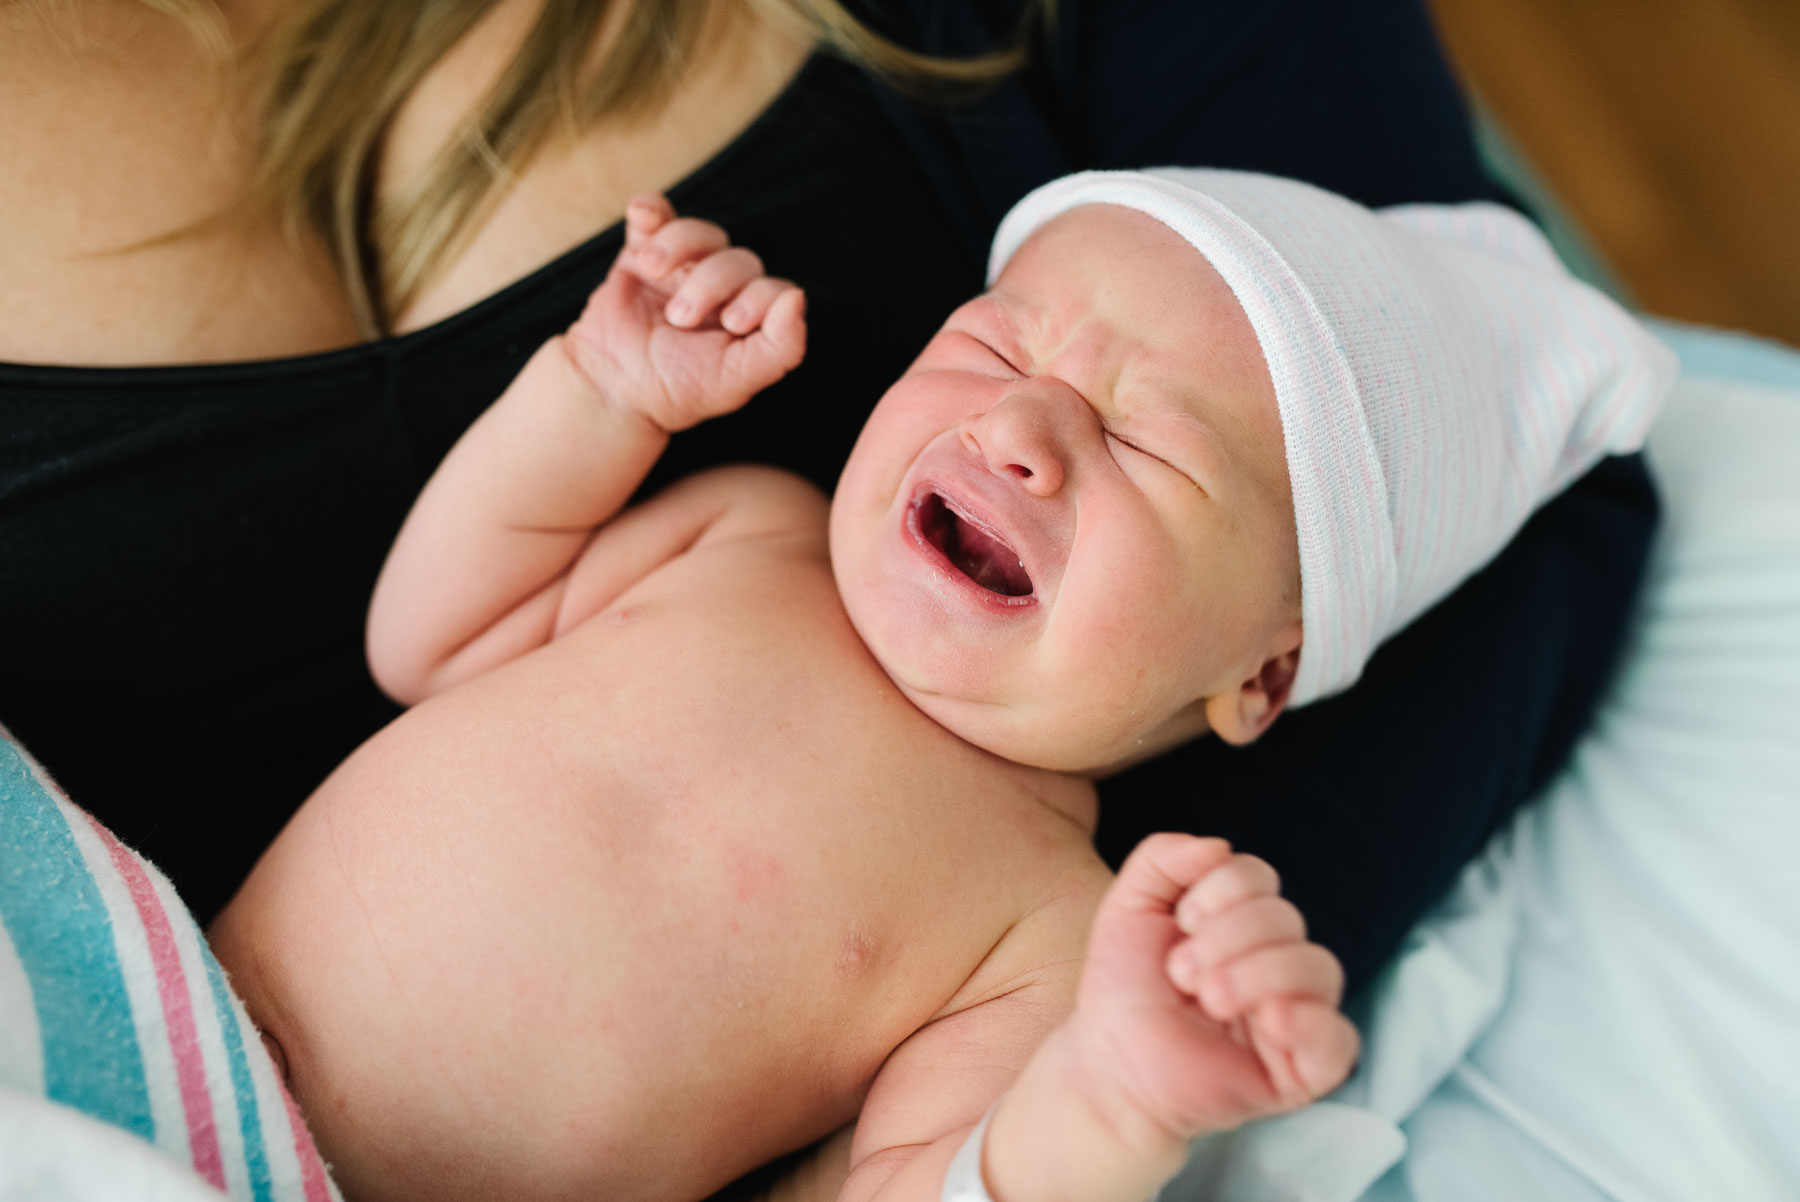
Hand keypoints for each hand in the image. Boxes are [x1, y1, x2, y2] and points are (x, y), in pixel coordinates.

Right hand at [565, 194, 806, 432]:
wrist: (612, 389)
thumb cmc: (677, 391)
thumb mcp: (735, 381)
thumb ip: (781, 347)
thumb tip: (799, 297)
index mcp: (749, 319)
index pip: (774, 288)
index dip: (759, 297)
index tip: (732, 323)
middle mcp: (722, 290)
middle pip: (737, 259)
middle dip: (710, 282)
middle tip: (679, 318)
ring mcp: (682, 270)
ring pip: (699, 233)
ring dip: (680, 244)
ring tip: (653, 268)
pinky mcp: (643, 255)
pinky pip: (654, 216)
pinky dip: (650, 208)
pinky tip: (642, 213)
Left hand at [1068, 834, 1358, 1140]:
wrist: (1110, 1064)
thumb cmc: (1124, 988)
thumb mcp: (1128, 908)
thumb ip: (1162, 858)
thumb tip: (1219, 846)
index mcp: (1240, 921)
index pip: (1259, 878)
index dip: (1223, 889)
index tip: (1182, 920)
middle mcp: (1275, 960)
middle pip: (1287, 919)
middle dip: (1229, 937)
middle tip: (1183, 973)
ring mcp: (1293, 1012)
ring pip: (1319, 969)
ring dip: (1259, 974)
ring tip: (1210, 1000)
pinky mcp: (1302, 1069)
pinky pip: (1339, 1041)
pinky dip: (1312, 1023)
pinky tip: (1271, 1021)